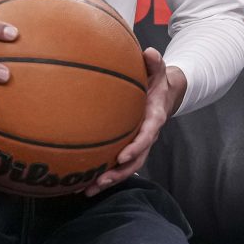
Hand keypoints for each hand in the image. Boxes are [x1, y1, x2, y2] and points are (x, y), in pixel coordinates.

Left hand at [88, 47, 184, 195]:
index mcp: (154, 119)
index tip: (122, 156)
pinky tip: (81, 184)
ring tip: (87, 191)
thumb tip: (150, 53)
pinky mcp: (128, 148)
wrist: (162, 94)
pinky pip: (116, 165)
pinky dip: (102, 175)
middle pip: (136, 161)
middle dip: (119, 173)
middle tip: (101, 181)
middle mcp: (147, 136)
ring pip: (126, 168)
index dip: (136, 147)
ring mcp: (138, 145)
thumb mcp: (158, 70)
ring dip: (108, 181)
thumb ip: (155, 63)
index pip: (147, 136)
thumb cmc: (156, 81)